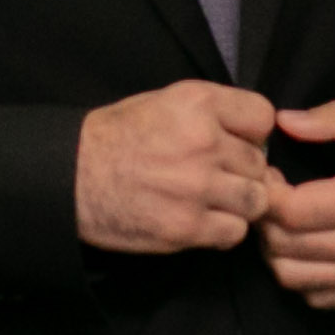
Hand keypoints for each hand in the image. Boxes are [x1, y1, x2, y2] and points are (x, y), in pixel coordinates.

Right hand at [75, 81, 274, 252]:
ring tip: (214, 200)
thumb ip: (214, 113)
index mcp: (198, 103)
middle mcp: (203, 142)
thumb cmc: (116, 137)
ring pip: (256, 200)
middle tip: (218, 175)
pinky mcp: (187, 227)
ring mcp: (197, 187)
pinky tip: (202, 220)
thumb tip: (258, 138)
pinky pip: (234, 232)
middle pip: (260, 163)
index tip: (237, 142)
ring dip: (239, 203)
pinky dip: (223, 230)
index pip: (263, 117)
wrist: (72, 177)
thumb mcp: (165, 102)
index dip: (253, 133)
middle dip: (243, 171)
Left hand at [260, 97, 334, 309]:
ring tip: (285, 220)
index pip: (288, 211)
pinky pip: (316, 296)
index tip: (268, 171)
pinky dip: (300, 274)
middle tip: (270, 193)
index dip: (265, 191)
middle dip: (264, 218)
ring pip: (292, 277)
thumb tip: (285, 123)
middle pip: (282, 246)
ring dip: (276, 249)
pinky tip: (307, 246)